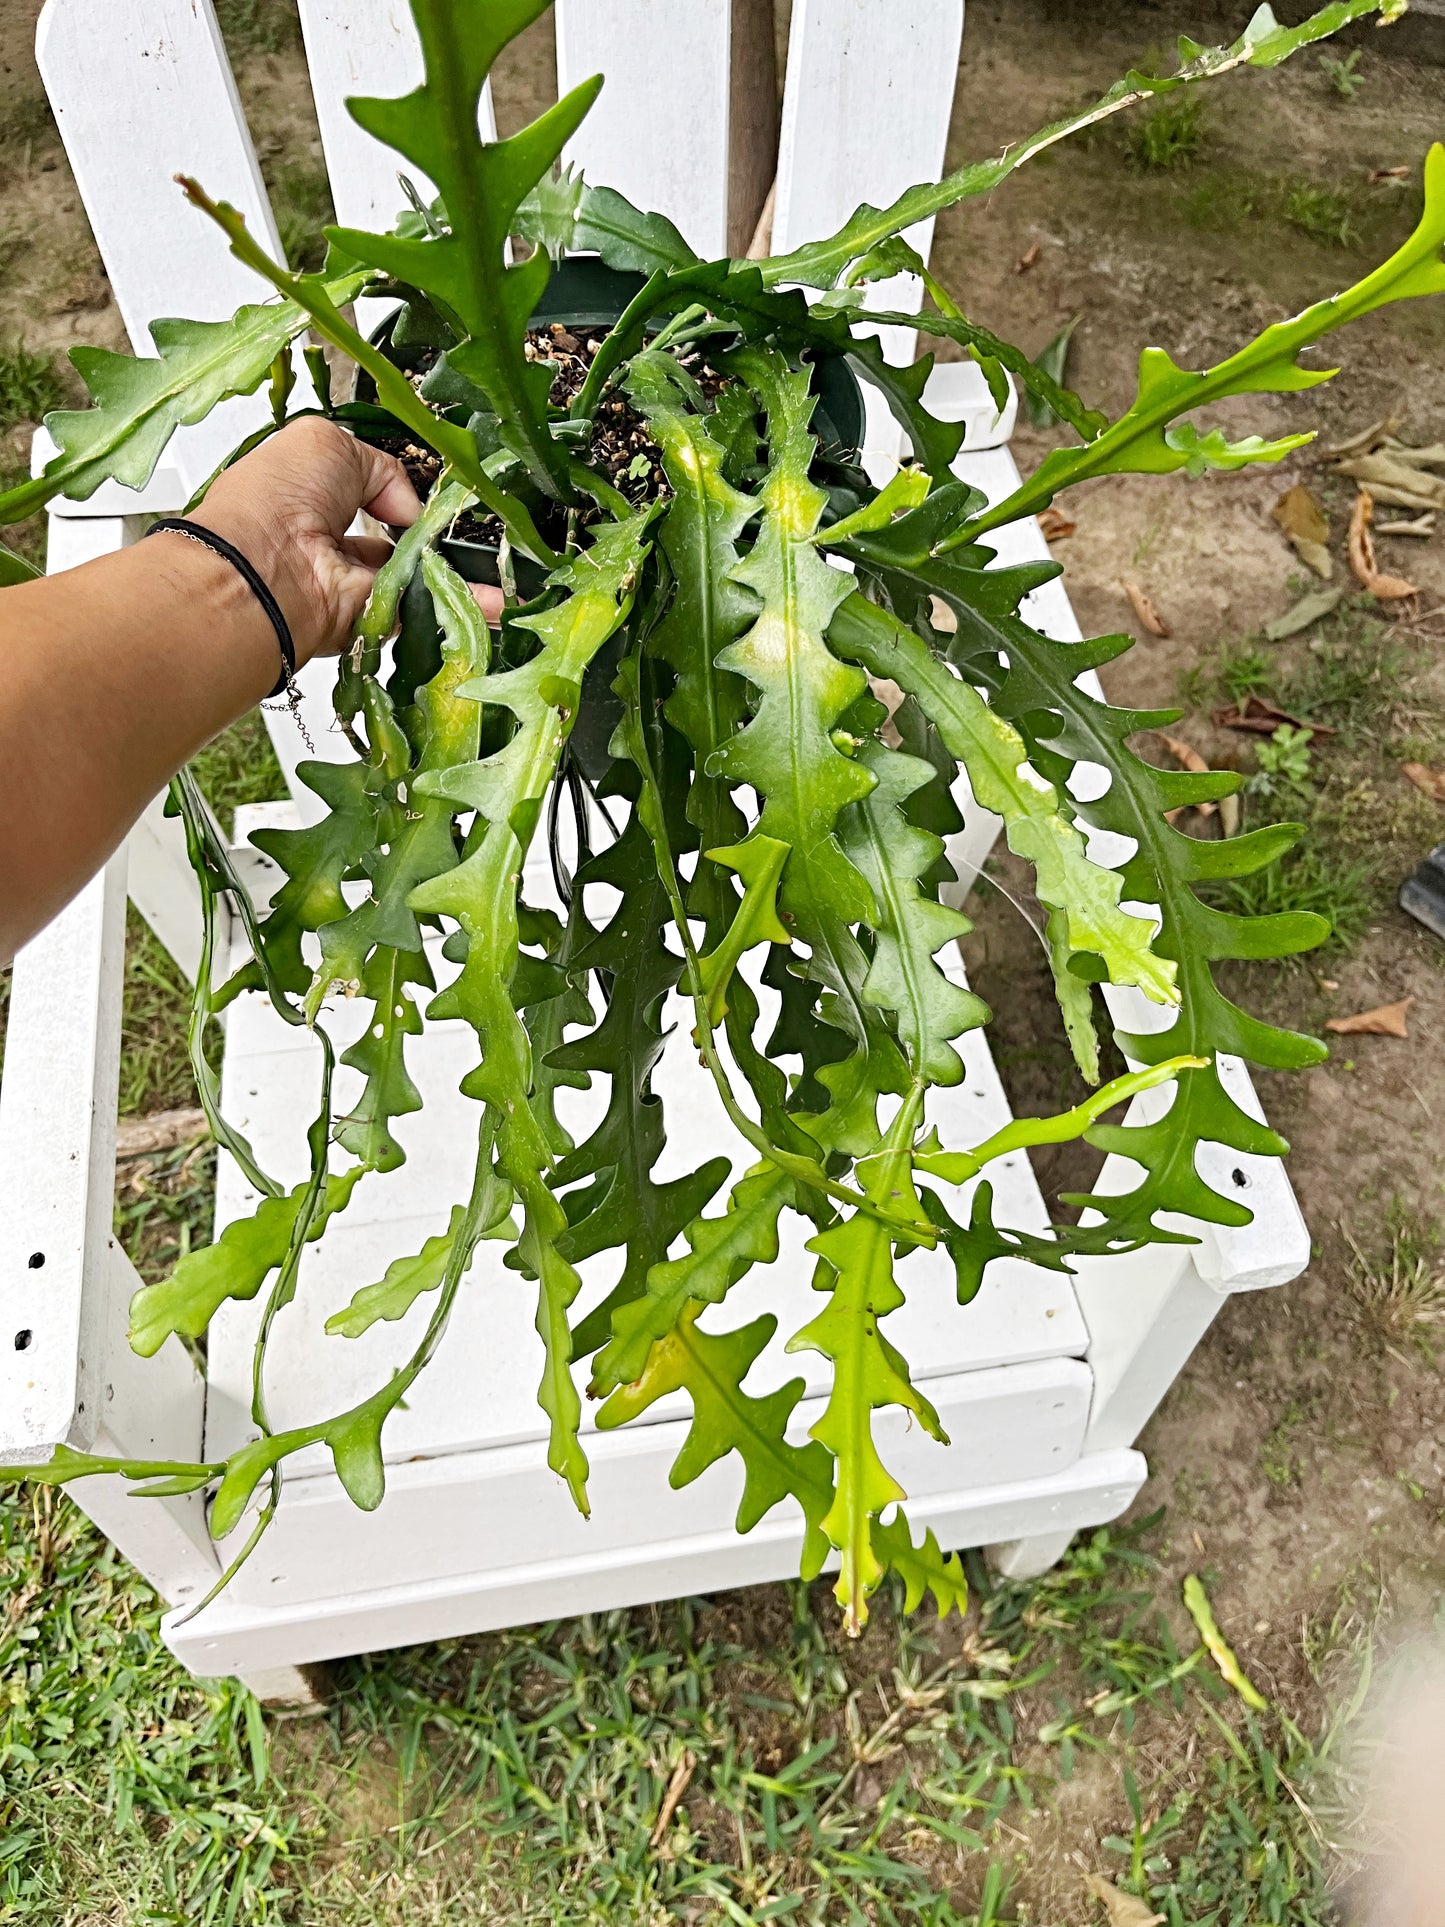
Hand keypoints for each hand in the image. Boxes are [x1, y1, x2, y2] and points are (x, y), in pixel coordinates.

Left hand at [190, 416, 503, 664]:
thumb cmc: (275, 497)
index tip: (441, 497)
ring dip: (458, 575)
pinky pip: (424, 610)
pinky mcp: (370, 621)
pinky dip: (464, 606)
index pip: (369, 495)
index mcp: (311, 498)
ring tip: (499, 569)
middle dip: (438, 540)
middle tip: (472, 534)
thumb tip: (408, 508)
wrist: (262, 571)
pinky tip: (499, 601)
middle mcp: (330, 545)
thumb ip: (380, 469)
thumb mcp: (328, 445)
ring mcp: (351, 586)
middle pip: (400, 542)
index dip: (403, 495)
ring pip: (417, 579)